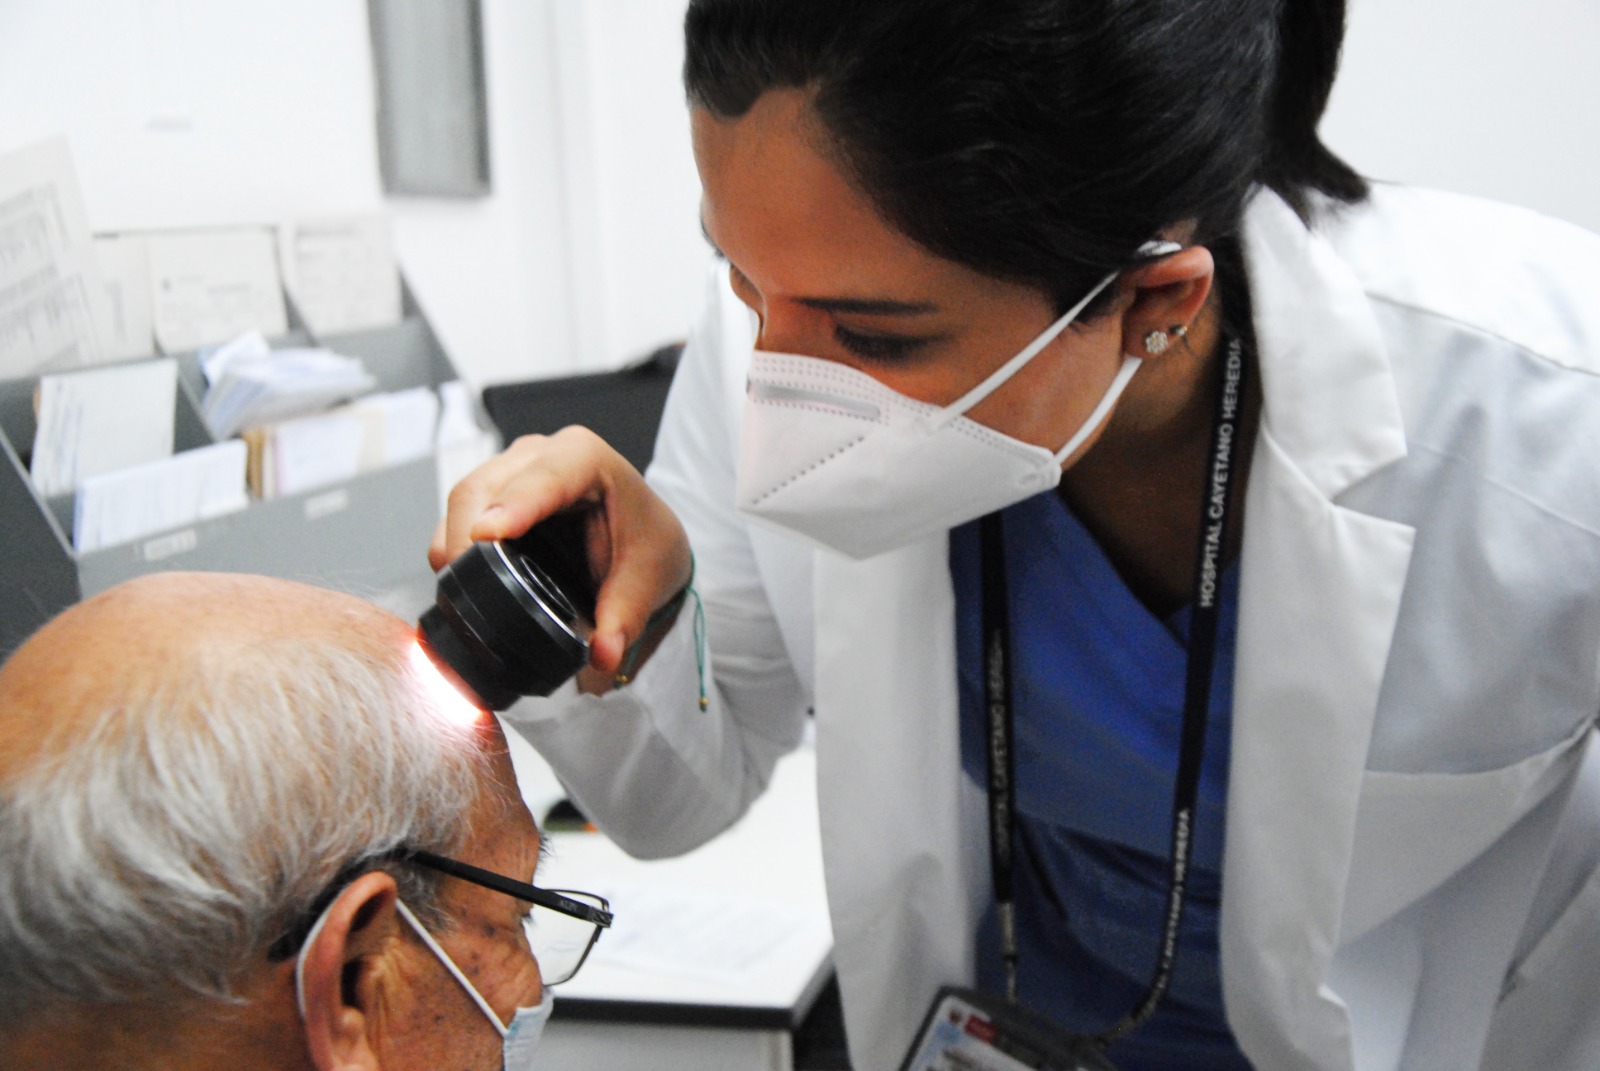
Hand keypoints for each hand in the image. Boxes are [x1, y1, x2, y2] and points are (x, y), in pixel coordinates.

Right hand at [430, 428, 692, 681]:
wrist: (639, 539)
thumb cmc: (645, 542)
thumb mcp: (648, 579)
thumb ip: (626, 617)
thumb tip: (604, 655)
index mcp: (586, 458)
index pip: (545, 477)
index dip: (513, 505)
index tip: (486, 536)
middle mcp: (540, 454)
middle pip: (486, 487)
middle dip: (467, 535)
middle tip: (461, 586)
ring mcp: (509, 472)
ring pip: (462, 500)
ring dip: (454, 545)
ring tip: (457, 592)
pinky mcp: (488, 498)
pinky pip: (455, 518)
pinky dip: (452, 550)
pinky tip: (458, 582)